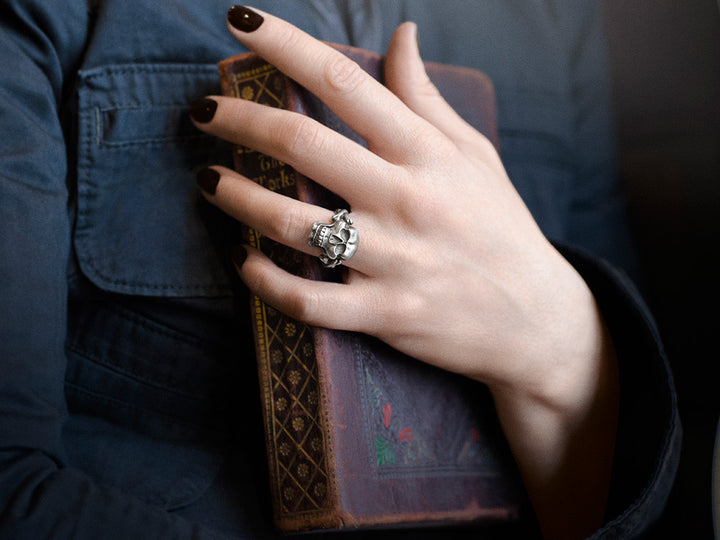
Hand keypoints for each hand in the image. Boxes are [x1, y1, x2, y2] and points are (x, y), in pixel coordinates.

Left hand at [192, 7, 617, 538]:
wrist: (535, 319)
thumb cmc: (501, 228)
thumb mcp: (474, 155)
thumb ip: (427, 98)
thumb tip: (402, 33)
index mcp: (428, 154)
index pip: (347, 84)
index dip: (288, 46)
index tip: (242, 22)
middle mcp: (407, 200)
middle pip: (304, 145)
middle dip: (240, 118)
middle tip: (202, 110)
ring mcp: (394, 261)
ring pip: (293, 224)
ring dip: (237, 197)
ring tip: (208, 180)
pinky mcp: (384, 314)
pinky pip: (307, 300)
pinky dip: (264, 281)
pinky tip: (244, 260)